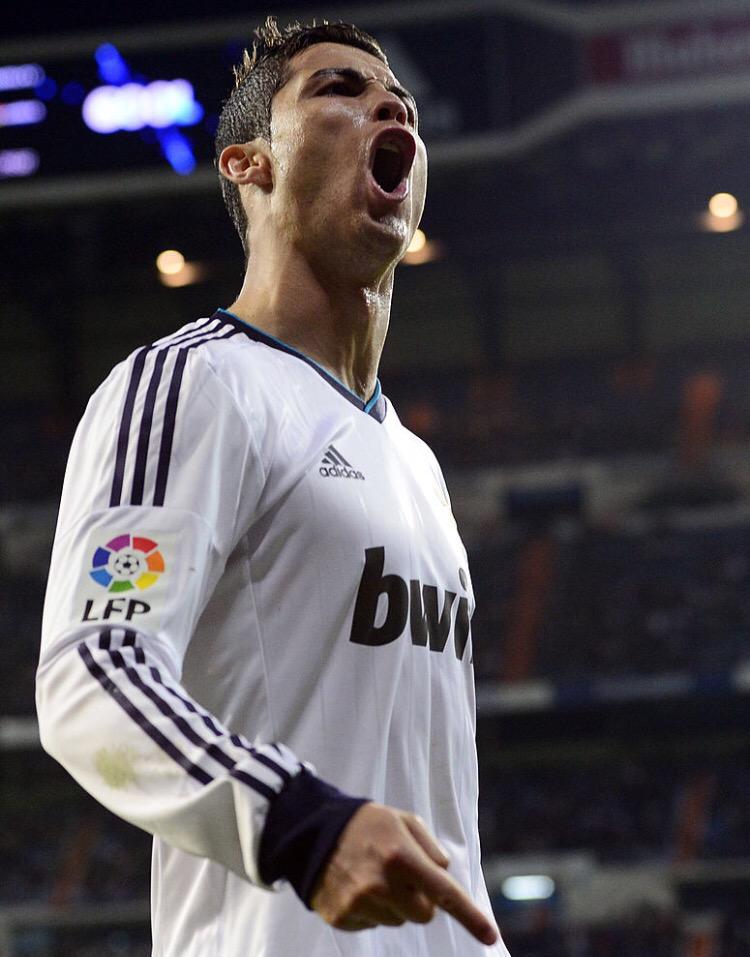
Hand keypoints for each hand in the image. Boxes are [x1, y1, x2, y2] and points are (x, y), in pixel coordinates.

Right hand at [310, 803, 498, 944]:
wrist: (312, 831)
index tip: (491, 936)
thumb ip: (430, 847)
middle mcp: (382, 884)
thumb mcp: (402, 820)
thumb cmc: (366, 824)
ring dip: (393, 904)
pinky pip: (373, 925)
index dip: (470, 916)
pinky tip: (357, 886)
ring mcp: (360, 904)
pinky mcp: (342, 918)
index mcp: (401, 857)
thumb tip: (444, 876)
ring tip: (373, 875)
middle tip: (401, 875)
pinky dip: (371, 910)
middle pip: (423, 915)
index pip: (444, 893)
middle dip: (420, 899)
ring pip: (398, 921)